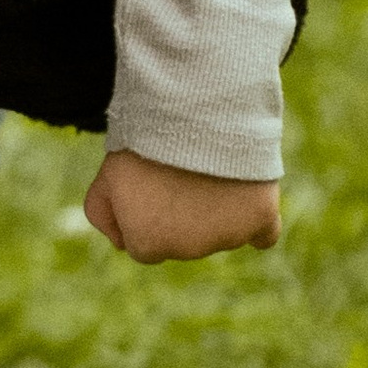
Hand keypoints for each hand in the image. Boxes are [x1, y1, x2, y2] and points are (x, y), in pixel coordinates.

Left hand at [82, 150, 280, 262]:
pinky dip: (256, 222)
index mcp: (147, 245)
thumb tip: (121, 244)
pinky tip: (246, 204)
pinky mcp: (261, 220)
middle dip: (180, 216)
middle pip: (184, 242)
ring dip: (216, 213)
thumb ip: (103, 215)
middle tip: (179, 175)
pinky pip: (264, 235)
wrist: (191, 116)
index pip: (144, 245)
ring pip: (221, 235)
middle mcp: (189, 251)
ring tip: (209, 172)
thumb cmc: (144, 146)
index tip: (151, 188)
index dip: (146, 215)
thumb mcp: (106, 178)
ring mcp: (228, 237)